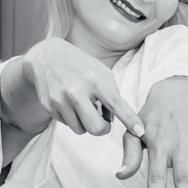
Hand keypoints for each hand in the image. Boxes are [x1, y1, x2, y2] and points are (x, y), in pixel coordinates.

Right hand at [20, 38, 144, 137]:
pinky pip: (67, 124)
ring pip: (80, 129)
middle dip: (103, 129)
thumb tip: (113, 120)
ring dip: (86, 124)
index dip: (129, 120)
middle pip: (96, 128)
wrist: (47, 56)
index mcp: (95, 80)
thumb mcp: (100, 72)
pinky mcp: (49, 106)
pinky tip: (69, 103)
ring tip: (84, 107)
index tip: (140, 132)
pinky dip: (72, 118)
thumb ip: (112, 94)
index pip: (116, 104)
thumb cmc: (80, 64)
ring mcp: (61, 100)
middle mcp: (77, 91)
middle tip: (103, 122)